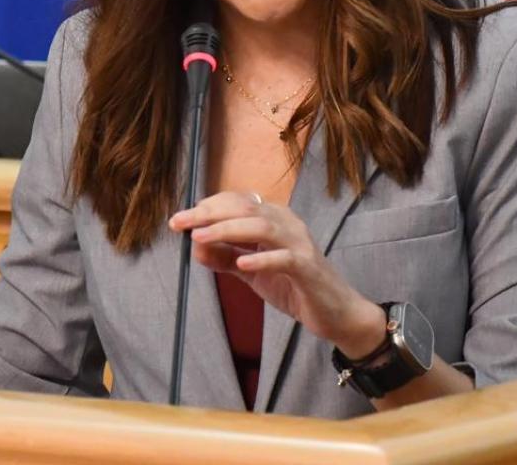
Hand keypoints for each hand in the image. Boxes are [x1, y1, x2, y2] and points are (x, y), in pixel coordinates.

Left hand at [169, 191, 386, 358]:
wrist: (336, 314)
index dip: (208, 207)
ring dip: (228, 230)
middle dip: (209, 214)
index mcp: (275, 219)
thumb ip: (225, 258)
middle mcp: (288, 224)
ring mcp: (300, 244)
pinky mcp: (308, 268)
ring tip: (201, 237)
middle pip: (246, 209)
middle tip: (181, 223)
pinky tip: (241, 263)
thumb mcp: (252, 272)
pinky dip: (262, 258)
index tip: (180, 219)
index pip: (237, 202)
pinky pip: (285, 258)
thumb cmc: (294, 287)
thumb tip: (195, 246)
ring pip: (263, 227)